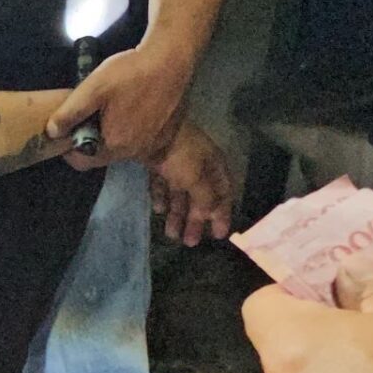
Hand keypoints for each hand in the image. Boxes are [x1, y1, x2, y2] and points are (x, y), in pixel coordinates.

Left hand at [46, 43, 193, 162]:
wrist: (170, 60)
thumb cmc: (131, 73)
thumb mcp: (93, 88)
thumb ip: (70, 113)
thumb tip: (52, 132)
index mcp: (115, 144)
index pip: (81, 162)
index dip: (68, 149)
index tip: (67, 130)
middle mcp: (133, 151)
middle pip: (101, 155)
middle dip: (90, 139)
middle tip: (88, 113)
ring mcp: (151, 145)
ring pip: (119, 148)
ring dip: (109, 134)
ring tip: (108, 107)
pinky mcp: (163, 135)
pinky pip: (137, 141)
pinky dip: (128, 130)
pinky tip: (128, 108)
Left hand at [147, 120, 234, 245]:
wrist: (149, 129)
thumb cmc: (180, 155)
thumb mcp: (197, 179)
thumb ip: (205, 199)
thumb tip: (210, 216)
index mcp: (213, 164)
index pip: (224, 192)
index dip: (222, 214)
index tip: (218, 235)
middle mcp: (197, 162)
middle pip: (200, 196)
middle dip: (195, 220)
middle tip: (190, 242)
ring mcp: (176, 161)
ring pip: (179, 192)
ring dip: (177, 214)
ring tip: (171, 234)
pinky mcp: (156, 161)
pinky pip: (161, 184)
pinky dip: (161, 197)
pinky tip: (158, 209)